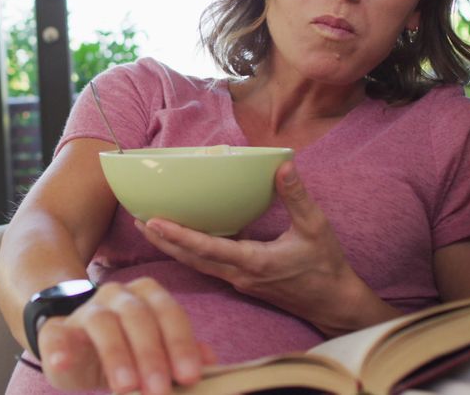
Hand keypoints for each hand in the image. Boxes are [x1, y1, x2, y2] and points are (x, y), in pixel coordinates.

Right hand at [35, 277, 216, 393]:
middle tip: (159, 390)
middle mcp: (117, 296)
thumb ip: (181, 354)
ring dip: (116, 355)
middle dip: (151, 354)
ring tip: (126, 387)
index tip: (189, 376)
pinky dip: (60, 350)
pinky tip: (63, 364)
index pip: (168, 313)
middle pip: (137, 316)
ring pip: (102, 323)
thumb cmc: (125, 349)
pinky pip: (56, 336)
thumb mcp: (155, 353)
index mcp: (146, 297)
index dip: (180, 344)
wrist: (75, 346)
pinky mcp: (56, 331)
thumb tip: (209, 360)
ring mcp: (85, 311)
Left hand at [135, 161, 393, 335]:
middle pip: (191, 259)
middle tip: (136, 219)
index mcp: (254, 262)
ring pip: (196, 265)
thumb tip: (284, 166)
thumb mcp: (316, 228)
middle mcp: (239, 275)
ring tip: (148, 227)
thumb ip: (297, 197)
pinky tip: (178, 238)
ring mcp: (238, 281)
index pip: (208, 249)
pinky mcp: (241, 281)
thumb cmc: (326, 266)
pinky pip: (207, 266)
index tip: (154, 221)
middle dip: (162, 240)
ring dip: (171, 247)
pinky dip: (188, 252)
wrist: (333, 303)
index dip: (179, 235)